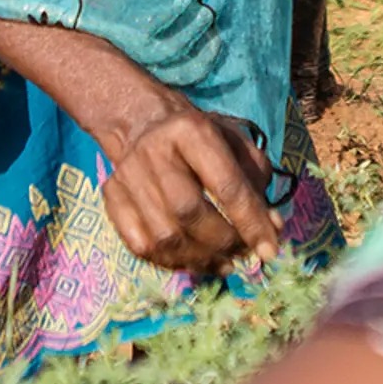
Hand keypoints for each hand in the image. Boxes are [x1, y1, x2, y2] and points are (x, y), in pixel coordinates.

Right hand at [97, 102, 284, 275]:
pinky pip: (141, 247)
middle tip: (243, 254)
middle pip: (189, 213)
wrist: (139, 121)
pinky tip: (193, 260)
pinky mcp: (111, 198)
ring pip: (164, 237)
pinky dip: (172, 262)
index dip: (251, 223)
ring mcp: (128, 177)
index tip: (271, 250)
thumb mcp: (234, 141)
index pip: (226, 185)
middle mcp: (155, 152)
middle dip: (223, 242)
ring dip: (200, 259)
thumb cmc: (198, 135)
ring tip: (223, 262)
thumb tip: (270, 228)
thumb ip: (257, 182)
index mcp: (192, 131)